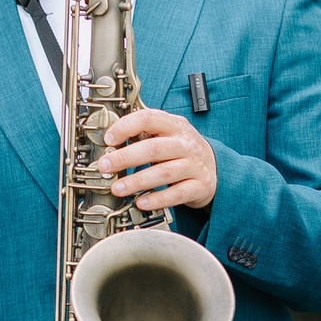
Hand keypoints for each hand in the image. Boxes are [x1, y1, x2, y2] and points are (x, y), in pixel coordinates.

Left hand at [99, 108, 215, 211]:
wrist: (215, 167)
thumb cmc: (182, 150)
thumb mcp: (168, 134)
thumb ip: (144, 135)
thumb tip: (110, 144)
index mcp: (175, 125)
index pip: (149, 118)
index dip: (126, 127)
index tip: (109, 139)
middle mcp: (186, 143)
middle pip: (154, 148)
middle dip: (125, 157)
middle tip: (105, 166)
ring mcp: (195, 165)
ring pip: (164, 173)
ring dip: (137, 181)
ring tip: (117, 188)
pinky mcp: (200, 186)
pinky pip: (177, 194)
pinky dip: (157, 199)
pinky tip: (141, 202)